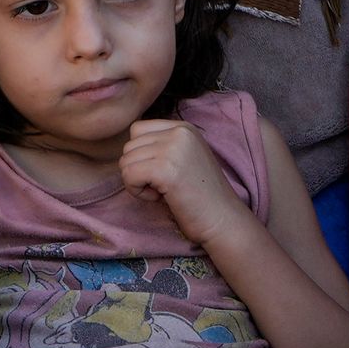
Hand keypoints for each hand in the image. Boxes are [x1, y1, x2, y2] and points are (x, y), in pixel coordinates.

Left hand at [120, 117, 248, 243]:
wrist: (223, 219)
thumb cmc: (200, 196)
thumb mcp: (183, 158)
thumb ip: (161, 147)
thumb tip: (127, 151)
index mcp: (184, 127)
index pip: (138, 130)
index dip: (141, 156)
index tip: (163, 173)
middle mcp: (179, 132)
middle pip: (129, 146)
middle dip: (138, 170)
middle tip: (163, 186)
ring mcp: (173, 148)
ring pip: (125, 161)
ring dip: (137, 182)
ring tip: (163, 192)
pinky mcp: (166, 169)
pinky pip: (128, 175)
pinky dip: (137, 191)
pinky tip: (159, 198)